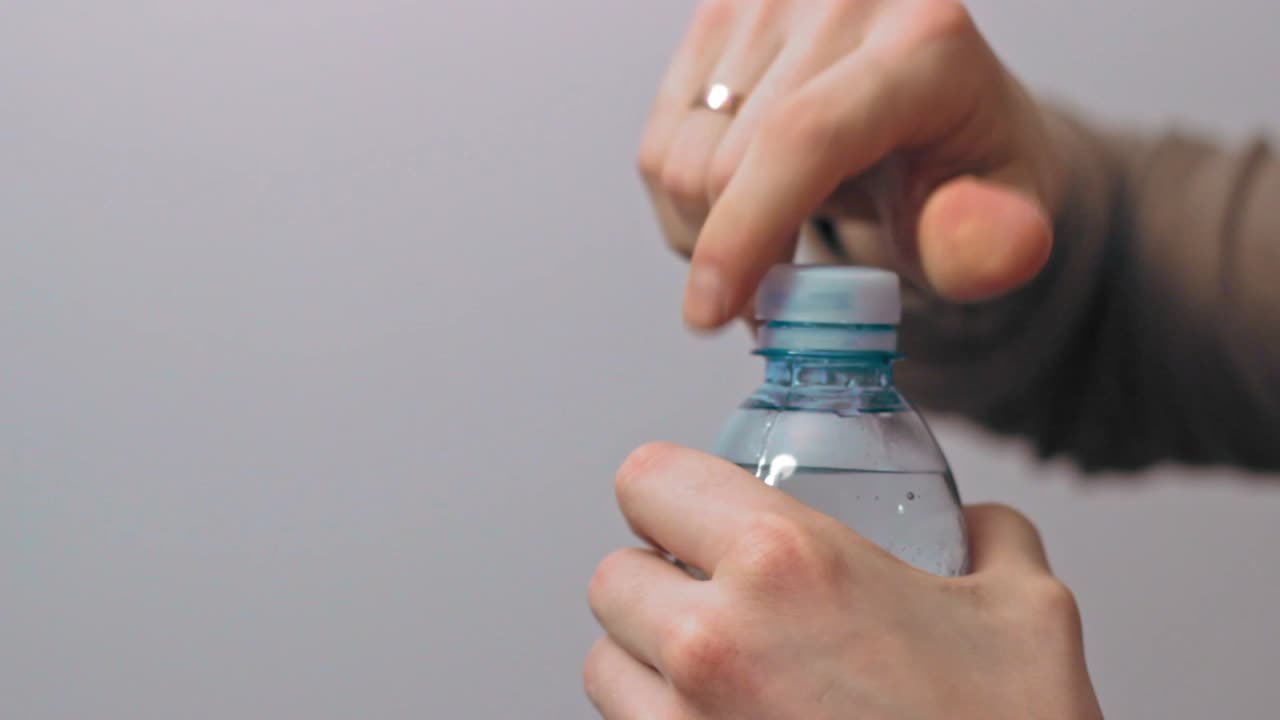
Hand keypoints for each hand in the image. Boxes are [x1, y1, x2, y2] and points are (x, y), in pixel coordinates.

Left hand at [585, 443, 1102, 718]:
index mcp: (784, 563)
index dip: (671, 490)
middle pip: (613, 575)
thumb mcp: (1028, 613)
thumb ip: (990, 539)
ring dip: (647, 657)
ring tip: (722, 670)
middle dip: (660, 580)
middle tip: (720, 597)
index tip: (694, 510)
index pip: (648, 479)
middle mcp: (713, 643)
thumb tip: (975, 525)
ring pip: (605, 662)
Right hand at [639, 0, 1067, 328]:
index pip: (805, 136)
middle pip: (726, 163)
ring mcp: (767, 0)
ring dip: (706, 236)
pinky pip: (658, 145)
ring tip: (771, 248)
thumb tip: (954, 232)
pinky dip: (686, 206)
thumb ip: (997, 242)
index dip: (746, 231)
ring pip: (678, 161)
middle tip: (775, 306)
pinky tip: (742, 209)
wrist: (943, 107)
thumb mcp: (1007, 217)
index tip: (712, 314)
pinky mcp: (718, 14)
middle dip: (736, 260)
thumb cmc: (967, 166)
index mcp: (925, 43)